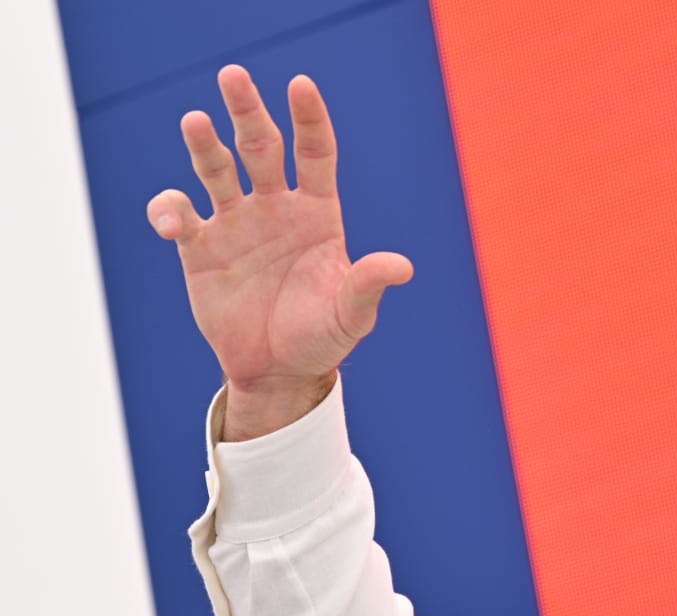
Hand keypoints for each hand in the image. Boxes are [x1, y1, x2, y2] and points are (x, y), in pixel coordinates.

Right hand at [145, 66, 413, 440]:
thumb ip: (367, 286)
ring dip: (204, 145)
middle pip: (261, 147)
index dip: (309, 120)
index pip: (315, 154)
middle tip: (233, 76)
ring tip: (195, 122)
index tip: (300, 85)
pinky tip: (171, 221)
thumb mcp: (351, 316)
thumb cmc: (322, 338)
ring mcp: (235, 222)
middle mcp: (275, 207)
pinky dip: (169, 210)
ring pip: (216, 169)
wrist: (278, 371)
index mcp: (318, 213)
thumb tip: (401, 267)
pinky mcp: (198, 246)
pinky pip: (178, 215)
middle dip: (248, 112)